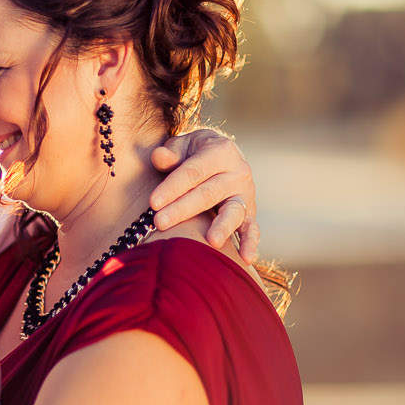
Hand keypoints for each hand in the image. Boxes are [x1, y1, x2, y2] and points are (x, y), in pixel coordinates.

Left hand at [149, 128, 258, 263]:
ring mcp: (246, 194)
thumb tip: (159, 157)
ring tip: (212, 242)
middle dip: (182, 209)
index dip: (173, 187)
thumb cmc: (194, 153)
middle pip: (208, 194)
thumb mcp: (183, 145)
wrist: (222, 155)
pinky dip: (250, 243)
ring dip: (222, 227)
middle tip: (160, 223)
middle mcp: (238, 172)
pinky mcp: (250, 212)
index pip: (194, 171)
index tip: (153, 202)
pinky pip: (252, 228)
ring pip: (233, 212)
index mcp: (221, 151)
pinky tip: (245, 259)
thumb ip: (171, 152)